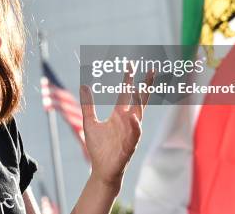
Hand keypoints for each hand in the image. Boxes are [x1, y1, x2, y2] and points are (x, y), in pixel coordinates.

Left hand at [80, 70, 152, 190]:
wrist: (102, 169)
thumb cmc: (99, 147)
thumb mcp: (89, 122)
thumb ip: (88, 105)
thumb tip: (84, 85)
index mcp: (119, 115)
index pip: (126, 93)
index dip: (128, 79)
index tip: (131, 65)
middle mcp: (128, 121)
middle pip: (139, 100)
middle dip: (145, 85)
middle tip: (151, 69)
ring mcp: (130, 132)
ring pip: (139, 114)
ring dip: (139, 102)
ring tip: (138, 89)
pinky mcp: (130, 145)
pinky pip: (134, 134)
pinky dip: (134, 126)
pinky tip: (132, 117)